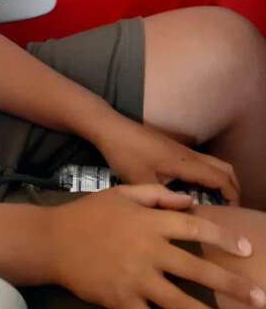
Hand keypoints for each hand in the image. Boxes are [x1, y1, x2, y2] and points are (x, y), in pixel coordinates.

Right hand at [48, 185, 260, 308]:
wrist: (53, 241)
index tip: (246, 247)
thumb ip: (157, 196)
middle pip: (197, 269)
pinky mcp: (122, 301)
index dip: (223, 237)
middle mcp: (146, 250)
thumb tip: (190, 202)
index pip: (195, 228)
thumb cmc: (88, 214)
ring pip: (180, 303)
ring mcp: (135, 279)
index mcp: (148, 222)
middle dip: (231, 284)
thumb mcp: (121, 194)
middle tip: (259, 297)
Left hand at [94, 114, 239, 203]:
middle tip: (229, 210)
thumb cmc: (125, 154)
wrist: (110, 128)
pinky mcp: (171, 148)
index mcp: (184, 163)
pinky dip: (208, 175)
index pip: (220, 178)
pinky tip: (194, 191)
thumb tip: (183, 216)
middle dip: (232, 187)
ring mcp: (180, 149)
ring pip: (211, 162)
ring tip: (215, 204)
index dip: (232, 195)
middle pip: (222, 167)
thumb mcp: (141, 181)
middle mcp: (187, 154)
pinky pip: (200, 162)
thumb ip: (163, 199)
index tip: (233, 214)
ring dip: (220, 180)